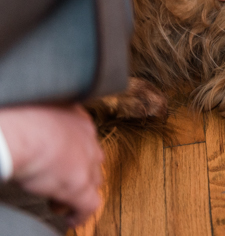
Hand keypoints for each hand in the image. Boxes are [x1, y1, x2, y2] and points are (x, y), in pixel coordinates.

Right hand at [0, 105, 103, 226]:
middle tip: (58, 182)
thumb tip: (31, 136)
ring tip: (59, 202)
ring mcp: (87, 162)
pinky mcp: (79, 185)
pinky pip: (89, 204)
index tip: (59, 163)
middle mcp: (87, 137)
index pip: (84, 138)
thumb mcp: (37, 116)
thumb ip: (44, 126)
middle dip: (79, 172)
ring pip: (93, 181)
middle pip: (93, 159)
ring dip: (79, 192)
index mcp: (76, 118)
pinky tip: (71, 220)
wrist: (20, 132)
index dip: (73, 154)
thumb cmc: (20, 120)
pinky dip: (81, 214)